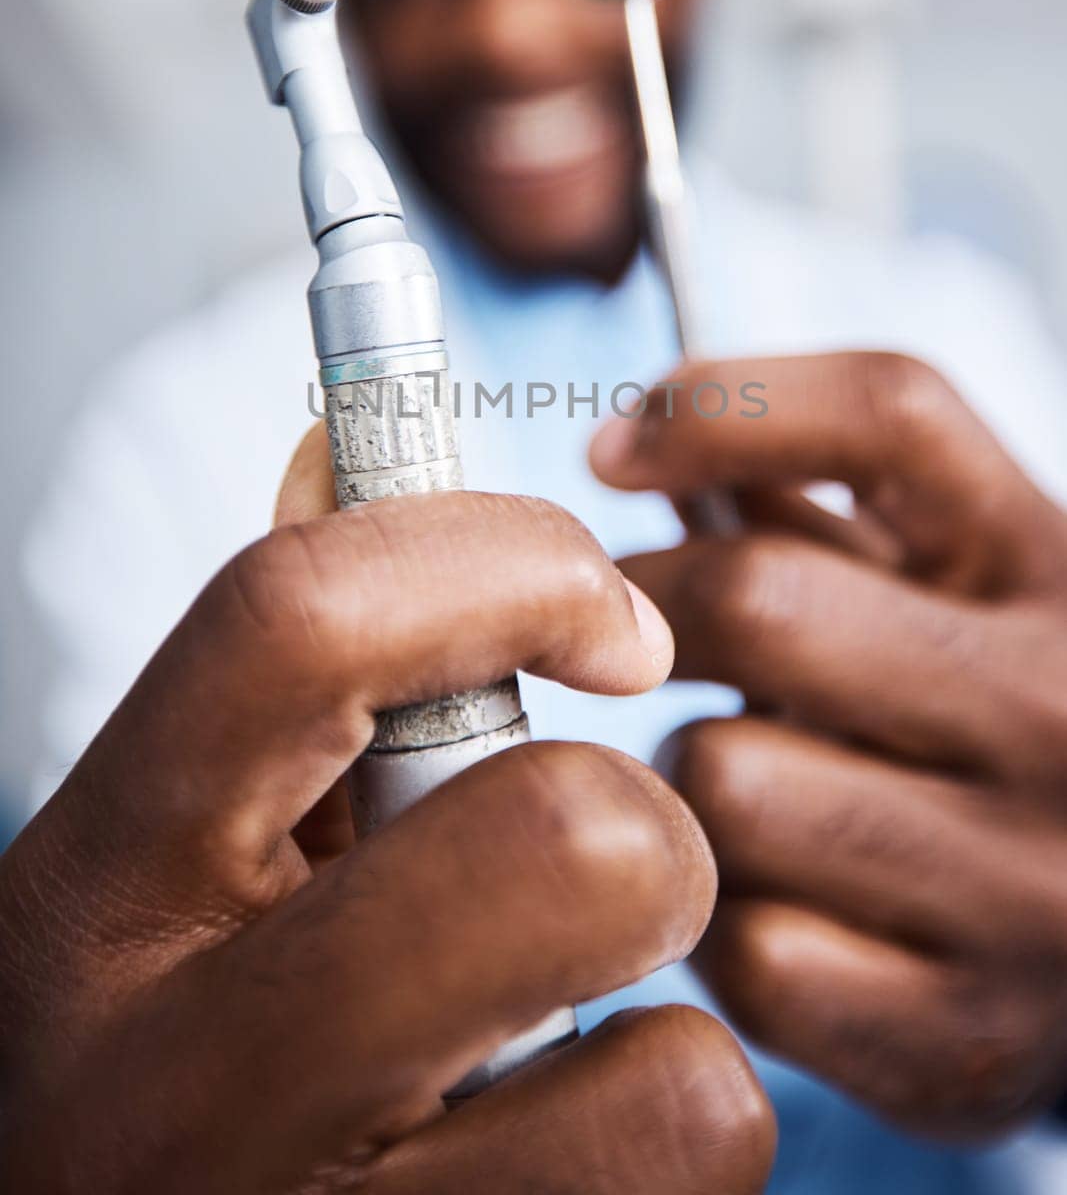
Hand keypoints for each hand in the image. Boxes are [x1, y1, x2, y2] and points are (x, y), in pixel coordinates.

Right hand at [1, 425, 773, 1193]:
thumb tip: (347, 451)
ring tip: (556, 1048)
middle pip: (554, 843)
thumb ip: (280, 683)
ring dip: (663, 1026)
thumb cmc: (178, 1041)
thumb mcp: (177, 857)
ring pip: (675, 1075)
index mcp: (101, 892)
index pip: (302, 621)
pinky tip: (556, 1151)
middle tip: (604, 865)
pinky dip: (669, 1146)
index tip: (612, 620)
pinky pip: (689, 1184)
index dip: (507, 561)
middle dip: (634, 824)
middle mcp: (182, 1088)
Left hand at [591, 352, 1066, 1137]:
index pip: (889, 414)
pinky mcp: (962, 1036)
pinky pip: (745, 948)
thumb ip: (822, 504)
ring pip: (723, 780)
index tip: (612, 451)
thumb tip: (646, 444)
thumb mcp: (958, 590)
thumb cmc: (997, 728)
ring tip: (745, 784)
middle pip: (760, 602)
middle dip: (650, 610)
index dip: (720, 406)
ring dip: (692, 777)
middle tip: (627, 637)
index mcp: (1054, 567)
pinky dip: (723, 922)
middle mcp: (1060, 709)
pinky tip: (776, 903)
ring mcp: (1021, 884)